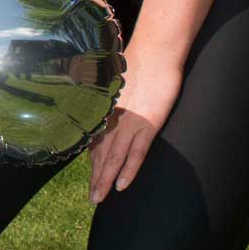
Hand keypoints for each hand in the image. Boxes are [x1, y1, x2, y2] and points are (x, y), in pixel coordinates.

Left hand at [88, 57, 182, 202]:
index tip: (91, 177)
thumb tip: (108, 100)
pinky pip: (136, 152)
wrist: (156, 51)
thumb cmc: (140, 61)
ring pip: (114, 157)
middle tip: (92, 198)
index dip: (92, 161)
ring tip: (99, 199)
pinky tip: (122, 185)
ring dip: (105, 180)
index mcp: (106, 108)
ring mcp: (131, 122)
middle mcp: (114, 118)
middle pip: (101, 154)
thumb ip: (113, 94)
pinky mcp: (148, 123)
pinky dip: (128, 170)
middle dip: (95, 177)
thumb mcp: (120, 79)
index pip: (95, 141)